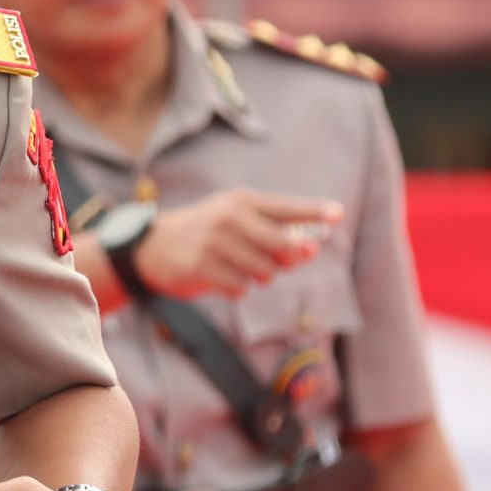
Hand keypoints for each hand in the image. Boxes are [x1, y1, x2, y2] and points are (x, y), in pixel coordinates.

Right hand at [129, 189, 342, 299]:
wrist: (152, 247)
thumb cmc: (207, 234)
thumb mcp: (236, 222)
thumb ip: (275, 233)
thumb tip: (311, 249)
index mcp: (242, 201)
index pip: (287, 207)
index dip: (315, 212)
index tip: (338, 216)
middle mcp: (229, 217)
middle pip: (283, 246)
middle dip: (287, 260)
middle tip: (276, 261)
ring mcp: (213, 242)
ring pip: (264, 271)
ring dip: (260, 277)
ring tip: (240, 268)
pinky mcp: (199, 266)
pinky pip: (241, 288)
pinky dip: (238, 289)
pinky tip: (223, 280)